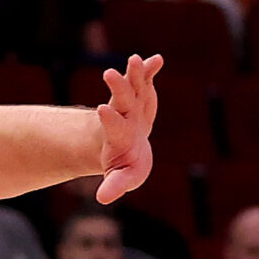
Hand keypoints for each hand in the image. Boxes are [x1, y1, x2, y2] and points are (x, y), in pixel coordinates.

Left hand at [92, 54, 162, 202]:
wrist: (129, 146)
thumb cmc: (127, 165)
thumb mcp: (125, 178)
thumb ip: (115, 185)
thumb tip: (102, 199)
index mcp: (119, 137)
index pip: (113, 126)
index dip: (109, 119)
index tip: (102, 109)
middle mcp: (124, 116)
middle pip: (120, 100)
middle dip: (118, 87)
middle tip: (109, 73)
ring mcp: (133, 103)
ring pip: (132, 85)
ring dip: (134, 72)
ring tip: (135, 59)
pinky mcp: (143, 94)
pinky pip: (147, 79)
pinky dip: (150, 69)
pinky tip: (157, 59)